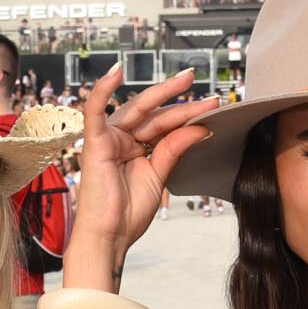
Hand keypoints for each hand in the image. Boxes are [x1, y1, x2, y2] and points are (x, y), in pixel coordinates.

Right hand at [67, 66, 220, 285]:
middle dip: (179, 99)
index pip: (163, 125)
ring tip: (187, 81)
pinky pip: (94, 110)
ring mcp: (108, 139)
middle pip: (154, 114)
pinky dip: (102, 90)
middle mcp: (121, 140)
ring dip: (162, 94)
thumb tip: (200, 126)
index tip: (212, 109)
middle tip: (203, 86)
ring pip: (137, 109)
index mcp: (135, 148)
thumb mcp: (160, 175)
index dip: (187, 116)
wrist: (110, 236)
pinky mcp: (95, 142)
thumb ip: (175, 149)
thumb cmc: (128, 213)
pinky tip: (116, 72)